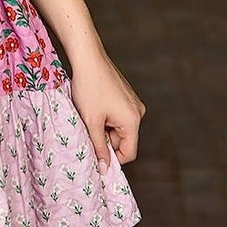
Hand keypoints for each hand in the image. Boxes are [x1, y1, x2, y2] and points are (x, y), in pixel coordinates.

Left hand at [69, 49, 145, 169]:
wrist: (88, 58)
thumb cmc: (89, 88)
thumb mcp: (91, 121)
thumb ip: (99, 147)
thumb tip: (105, 169)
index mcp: (133, 120)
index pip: (129, 152)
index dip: (113, 159)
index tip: (97, 157)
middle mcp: (138, 112)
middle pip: (124, 140)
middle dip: (106, 140)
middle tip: (87, 130)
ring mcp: (133, 102)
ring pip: (119, 127)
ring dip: (104, 128)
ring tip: (89, 116)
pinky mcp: (127, 96)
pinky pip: (119, 115)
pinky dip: (106, 117)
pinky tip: (94, 107)